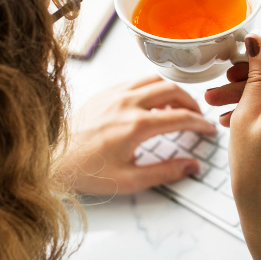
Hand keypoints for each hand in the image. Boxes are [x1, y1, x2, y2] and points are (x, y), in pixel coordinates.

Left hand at [58, 76, 216, 194]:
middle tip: (196, 115)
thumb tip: (190, 166)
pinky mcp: (106, 92)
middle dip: (190, 102)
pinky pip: (136, 81)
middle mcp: (128, 103)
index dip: (200, 123)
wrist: (53, 159)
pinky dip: (152, 87)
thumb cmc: (86, 171)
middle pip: (172, 90)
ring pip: (155, 80)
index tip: (208, 129)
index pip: (181, 117)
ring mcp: (115, 94)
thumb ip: (165, 172)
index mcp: (136, 125)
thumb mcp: (129, 180)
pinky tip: (151, 102)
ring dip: (172, 91)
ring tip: (176, 106)